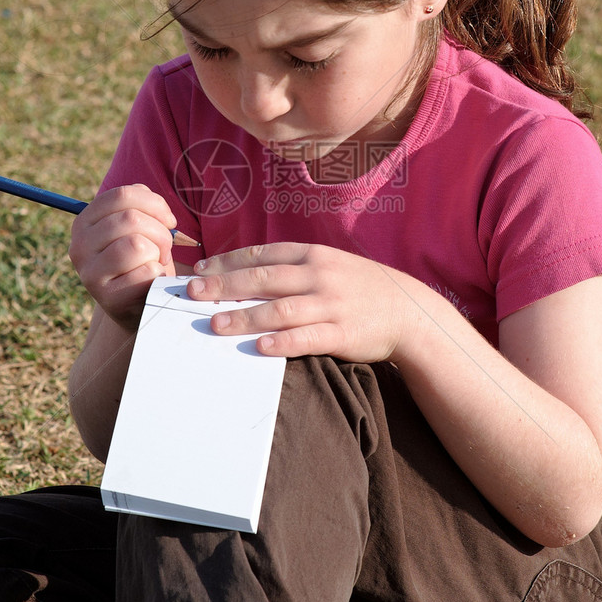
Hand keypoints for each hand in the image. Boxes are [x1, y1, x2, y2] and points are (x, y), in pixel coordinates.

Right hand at [69, 184, 177, 329]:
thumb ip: (139, 207)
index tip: (168, 220)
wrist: (139, 303)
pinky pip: (146, 272)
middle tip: (165, 247)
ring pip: (137, 244)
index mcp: (85, 222)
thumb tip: (156, 207)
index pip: (122, 195)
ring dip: (157, 252)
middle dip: (160, 231)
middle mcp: (79, 246)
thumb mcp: (135, 228)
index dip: (154, 203)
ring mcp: (90, 273)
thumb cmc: (141, 258)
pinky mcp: (107, 298)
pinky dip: (158, 274)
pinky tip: (152, 281)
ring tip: (155, 261)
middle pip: (131, 218)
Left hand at [188, 242, 415, 361]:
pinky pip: (308, 337)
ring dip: (244, 316)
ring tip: (215, 324)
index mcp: (312, 255)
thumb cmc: (360, 288)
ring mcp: (331, 303)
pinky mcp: (342, 332)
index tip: (199, 270)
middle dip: (224, 286)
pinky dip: (283, 342)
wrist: (409, 311)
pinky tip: (260, 347)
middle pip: (263, 278)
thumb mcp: (329, 264)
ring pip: (280, 309)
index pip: (261, 254)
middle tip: (192, 293)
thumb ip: (293, 267)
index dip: (227, 262)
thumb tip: (246, 273)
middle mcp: (319, 275)